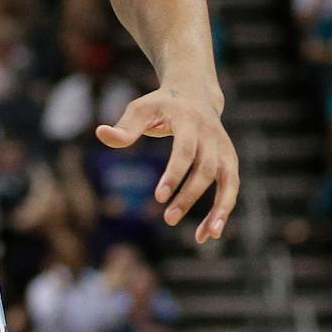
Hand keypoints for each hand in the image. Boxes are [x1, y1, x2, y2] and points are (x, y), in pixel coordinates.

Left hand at [96, 84, 239, 243]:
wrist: (195, 94)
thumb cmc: (161, 105)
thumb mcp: (140, 109)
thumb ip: (124, 127)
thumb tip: (101, 134)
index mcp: (189, 121)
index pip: (184, 151)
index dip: (174, 174)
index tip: (158, 197)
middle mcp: (212, 136)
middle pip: (206, 170)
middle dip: (189, 196)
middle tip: (167, 219)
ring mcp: (225, 149)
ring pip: (228, 182)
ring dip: (218, 211)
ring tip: (204, 237)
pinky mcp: (230, 161)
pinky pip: (231, 189)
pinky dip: (223, 212)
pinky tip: (208, 234)